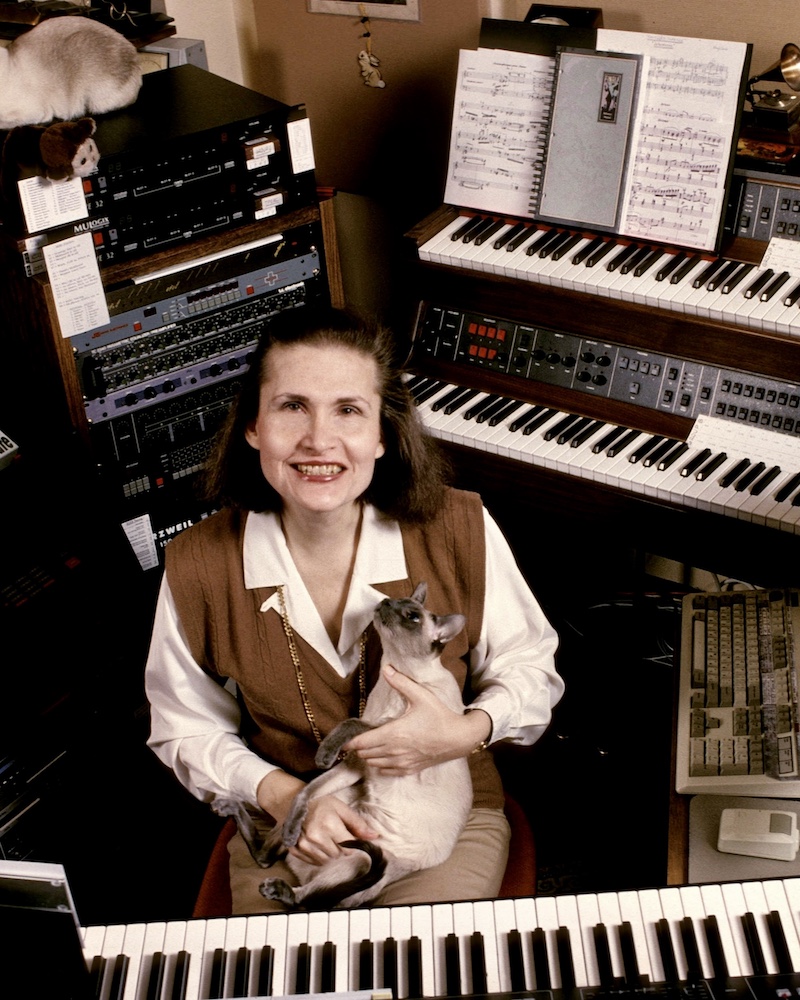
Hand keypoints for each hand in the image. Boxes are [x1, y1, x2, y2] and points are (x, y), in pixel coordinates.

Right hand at [288, 794, 376, 865]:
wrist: (294, 804)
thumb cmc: (321, 806)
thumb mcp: (341, 808)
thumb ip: (358, 823)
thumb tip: (374, 836)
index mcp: (329, 824)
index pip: (349, 848)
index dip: (355, 847)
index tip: (356, 844)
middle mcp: (315, 836)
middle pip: (338, 856)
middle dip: (343, 851)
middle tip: (340, 840)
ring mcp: (304, 845)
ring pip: (327, 862)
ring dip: (332, 856)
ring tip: (329, 842)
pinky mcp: (295, 850)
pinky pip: (315, 863)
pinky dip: (320, 858)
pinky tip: (320, 846)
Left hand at [344, 664, 491, 774]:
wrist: (458, 738)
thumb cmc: (439, 716)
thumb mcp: (420, 695)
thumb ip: (400, 682)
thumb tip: (386, 667)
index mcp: (393, 733)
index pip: (362, 742)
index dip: (349, 742)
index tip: (343, 739)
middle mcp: (394, 751)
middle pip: (364, 754)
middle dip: (358, 746)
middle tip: (358, 737)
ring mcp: (401, 762)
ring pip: (373, 763)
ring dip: (368, 755)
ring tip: (369, 745)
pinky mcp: (409, 769)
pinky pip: (385, 772)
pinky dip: (379, 765)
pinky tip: (382, 756)